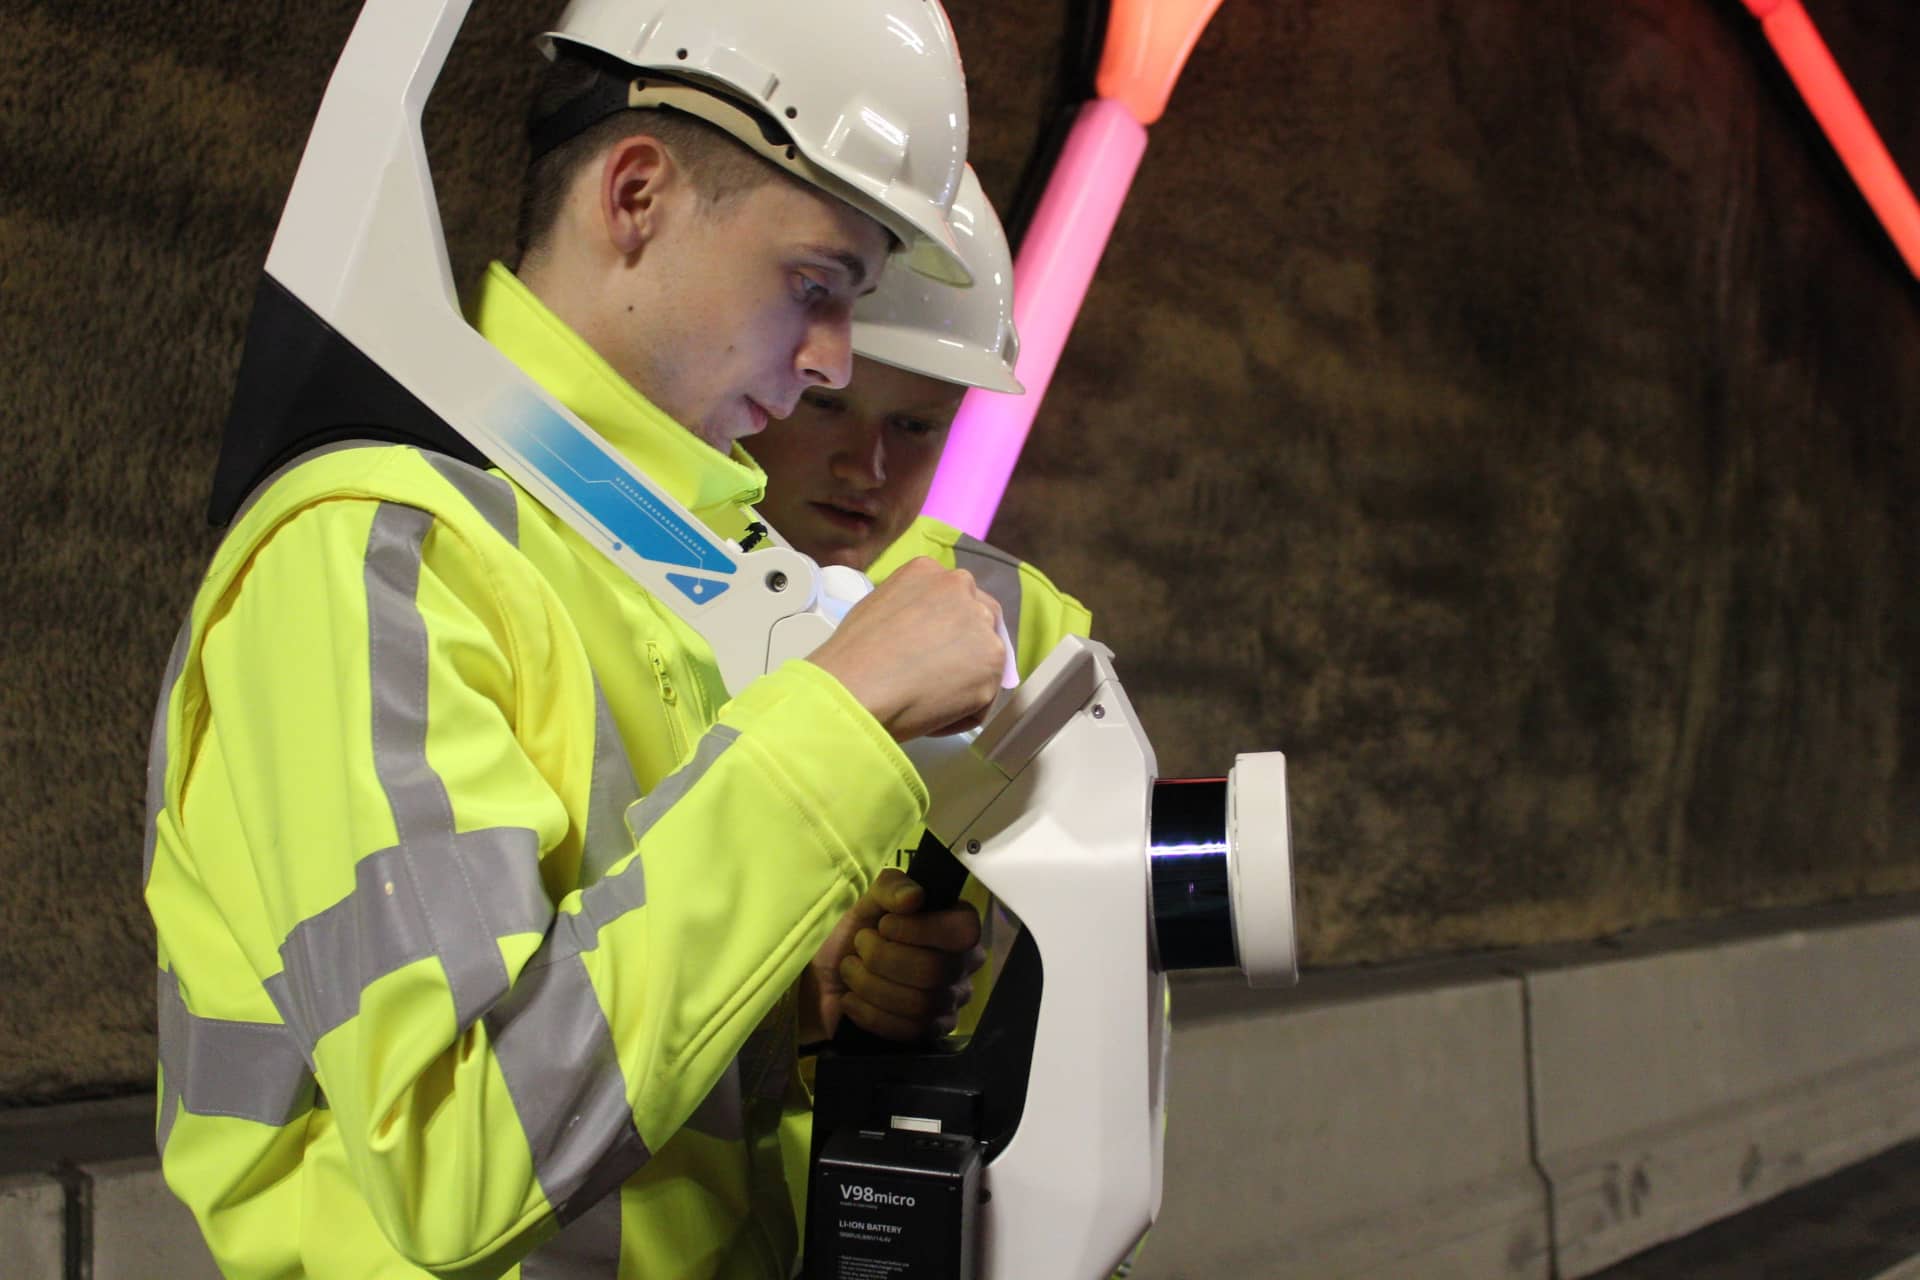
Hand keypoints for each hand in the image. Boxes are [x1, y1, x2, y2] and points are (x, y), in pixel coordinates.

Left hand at [800, 868, 984, 1042]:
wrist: (821, 980)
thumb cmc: (850, 933)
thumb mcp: (867, 900)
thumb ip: (892, 887)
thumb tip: (914, 897)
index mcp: (955, 926)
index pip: (963, 931)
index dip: (920, 929)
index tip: (884, 925)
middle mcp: (961, 965)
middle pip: (935, 970)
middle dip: (883, 958)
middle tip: (860, 946)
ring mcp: (948, 1003)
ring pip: (919, 1004)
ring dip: (870, 985)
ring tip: (851, 971)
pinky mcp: (928, 1033)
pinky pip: (907, 1030)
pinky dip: (868, 1012)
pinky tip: (852, 999)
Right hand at [807, 557, 1007, 741]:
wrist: (856, 689)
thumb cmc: (852, 656)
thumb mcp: (876, 608)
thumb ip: (911, 609)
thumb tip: (924, 630)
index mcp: (929, 571)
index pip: (957, 595)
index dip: (949, 625)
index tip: (935, 647)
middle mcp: (962, 588)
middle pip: (983, 618)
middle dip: (970, 646)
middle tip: (941, 675)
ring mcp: (982, 625)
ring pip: (986, 659)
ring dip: (967, 681)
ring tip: (930, 701)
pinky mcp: (993, 665)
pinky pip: (983, 698)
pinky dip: (963, 713)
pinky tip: (933, 716)